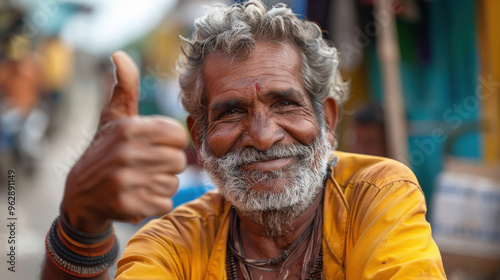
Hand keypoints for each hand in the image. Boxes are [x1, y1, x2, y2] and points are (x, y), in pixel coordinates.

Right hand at [61, 51, 187, 233]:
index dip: (171, 143)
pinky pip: (164, 204)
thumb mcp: (113, 117)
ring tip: (141, 180)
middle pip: (179, 161)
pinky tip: (138, 196)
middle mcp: (127, 152)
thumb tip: (119, 54)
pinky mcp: (127, 205)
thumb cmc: (105, 149)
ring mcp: (125, 180)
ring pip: (173, 183)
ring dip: (161, 184)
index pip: (179, 136)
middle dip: (167, 165)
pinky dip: (155, 203)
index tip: (155, 145)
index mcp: (130, 128)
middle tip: (147, 166)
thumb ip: (125, 88)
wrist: (80, 194)